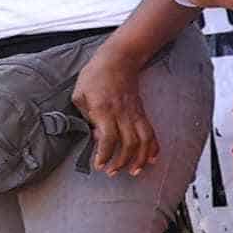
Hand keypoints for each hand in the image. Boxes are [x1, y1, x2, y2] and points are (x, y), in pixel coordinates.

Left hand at [71, 38, 158, 177]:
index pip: (108, 138)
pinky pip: (150, 132)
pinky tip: (151, 158)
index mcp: (104, 110)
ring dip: (140, 158)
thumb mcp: (80, 95)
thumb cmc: (96, 75)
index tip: (99, 165)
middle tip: (112, 172)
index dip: (104, 155)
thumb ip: (86, 117)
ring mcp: (135, 113)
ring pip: (143, 140)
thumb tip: (95, 135)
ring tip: (134, 171)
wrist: (119, 59)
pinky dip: (153, 147)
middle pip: (128, 144)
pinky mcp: (141, 112)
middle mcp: (122, 114)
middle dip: (122, 162)